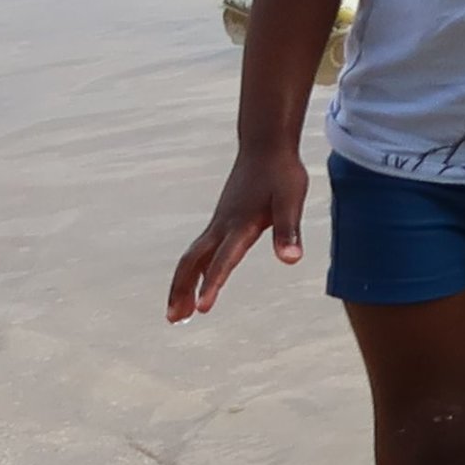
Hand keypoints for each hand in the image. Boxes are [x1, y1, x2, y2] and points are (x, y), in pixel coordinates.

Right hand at [168, 145, 307, 319]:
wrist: (265, 146)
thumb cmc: (281, 174)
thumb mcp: (291, 201)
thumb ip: (289, 231)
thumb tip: (290, 260)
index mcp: (239, 225)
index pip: (224, 259)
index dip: (214, 283)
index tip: (203, 308)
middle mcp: (222, 226)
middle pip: (192, 262)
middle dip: (181, 290)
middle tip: (174, 318)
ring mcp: (218, 224)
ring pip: (192, 258)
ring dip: (182, 284)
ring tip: (178, 313)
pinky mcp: (221, 221)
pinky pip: (200, 251)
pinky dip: (194, 271)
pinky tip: (198, 282)